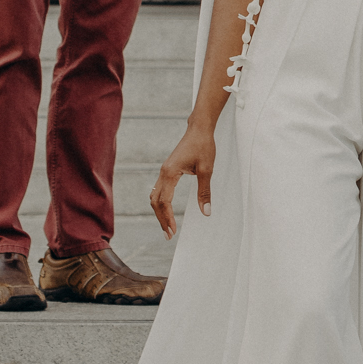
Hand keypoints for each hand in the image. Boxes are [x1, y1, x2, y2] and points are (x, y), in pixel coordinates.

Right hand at [149, 119, 215, 238]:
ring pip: (155, 196)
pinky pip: (159, 190)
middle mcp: (163, 172)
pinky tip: (167, 210)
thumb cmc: (203, 146)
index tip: (173, 231)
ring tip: (167, 226)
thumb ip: (205, 192)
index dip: (167, 218)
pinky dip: (160, 203)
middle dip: (161, 219)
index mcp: (170, 173)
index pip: (164, 202)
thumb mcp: (207, 169)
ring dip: (159, 212)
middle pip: (155, 202)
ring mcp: (164, 171)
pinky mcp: (168, 170)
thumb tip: (206, 212)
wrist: (199, 128)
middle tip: (169, 235)